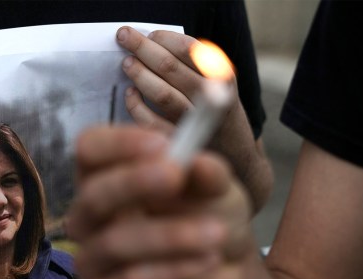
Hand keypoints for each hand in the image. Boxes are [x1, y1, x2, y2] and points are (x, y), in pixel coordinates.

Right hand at [66, 125, 256, 278]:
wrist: (230, 273)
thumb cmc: (210, 216)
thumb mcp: (220, 189)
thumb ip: (208, 173)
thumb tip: (195, 162)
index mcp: (108, 174)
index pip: (90, 149)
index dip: (118, 144)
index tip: (163, 145)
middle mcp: (90, 216)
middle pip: (91, 195)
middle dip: (133, 183)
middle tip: (176, 176)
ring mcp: (93, 260)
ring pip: (114, 243)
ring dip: (170, 236)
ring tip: (218, 234)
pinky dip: (174, 271)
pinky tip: (209, 261)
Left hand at [117, 26, 272, 212]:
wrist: (238, 160)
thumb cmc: (220, 117)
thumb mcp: (218, 87)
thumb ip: (193, 68)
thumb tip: (152, 45)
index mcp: (222, 77)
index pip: (189, 49)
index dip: (164, 38)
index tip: (148, 34)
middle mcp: (213, 98)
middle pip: (171, 67)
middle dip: (144, 48)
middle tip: (124, 37)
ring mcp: (198, 123)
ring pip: (163, 94)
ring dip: (140, 76)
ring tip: (127, 64)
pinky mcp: (183, 143)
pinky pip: (153, 124)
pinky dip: (137, 107)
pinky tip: (130, 96)